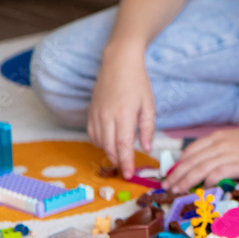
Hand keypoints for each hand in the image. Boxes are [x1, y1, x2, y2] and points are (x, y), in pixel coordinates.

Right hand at [88, 47, 155, 179]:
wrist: (118, 62)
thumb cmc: (137, 82)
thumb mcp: (148, 104)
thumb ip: (147, 128)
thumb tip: (146, 148)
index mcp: (124, 114)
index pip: (123, 146)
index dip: (126, 162)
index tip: (129, 174)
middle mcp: (107, 116)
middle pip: (109, 147)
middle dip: (118, 161)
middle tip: (126, 169)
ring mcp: (96, 114)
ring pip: (99, 142)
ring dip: (109, 153)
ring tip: (120, 158)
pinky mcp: (90, 112)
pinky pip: (92, 134)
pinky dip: (99, 143)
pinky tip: (109, 143)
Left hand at [161, 123, 238, 192]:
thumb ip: (226, 152)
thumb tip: (214, 167)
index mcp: (219, 137)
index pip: (191, 150)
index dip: (179, 163)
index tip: (171, 173)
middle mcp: (220, 143)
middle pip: (191, 160)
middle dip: (176, 174)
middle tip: (166, 186)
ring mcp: (228, 153)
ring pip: (198, 168)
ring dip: (184, 180)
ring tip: (175, 191)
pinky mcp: (238, 163)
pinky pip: (216, 173)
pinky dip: (205, 182)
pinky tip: (199, 190)